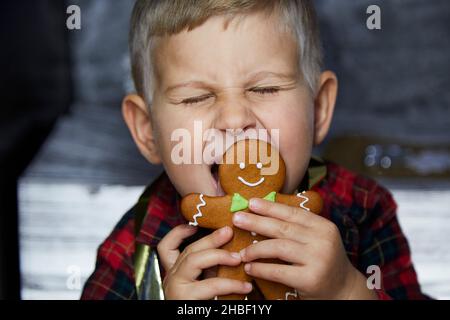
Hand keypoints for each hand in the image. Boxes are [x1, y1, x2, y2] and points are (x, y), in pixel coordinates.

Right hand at [157, 224, 252, 299]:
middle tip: (229, 231)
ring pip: (193, 260)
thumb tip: (233, 249)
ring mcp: (176, 289)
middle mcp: (171, 278)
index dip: (178, 233)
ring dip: (218, 255)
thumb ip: (211, 268)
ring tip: (238, 258)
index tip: (195, 225)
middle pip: (189, 250)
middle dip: (211, 239)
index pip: (166, 248)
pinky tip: (245, 287)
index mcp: (174, 272)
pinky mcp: (186, 301)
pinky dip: (229, 284)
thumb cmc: (201, 306)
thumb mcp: (203, 283)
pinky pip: (209, 286)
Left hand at [232, 198, 376, 299]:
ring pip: (278, 247)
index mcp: (323, 226)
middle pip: (282, 228)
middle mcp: (322, 240)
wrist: (345, 291)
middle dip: (257, 222)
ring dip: (256, 249)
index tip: (251, 202)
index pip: (292, 213)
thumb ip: (299, 228)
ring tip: (242, 252)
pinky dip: (261, 269)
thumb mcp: (318, 239)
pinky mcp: (310, 279)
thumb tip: (265, 212)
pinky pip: (278, 271)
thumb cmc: (324, 262)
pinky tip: (250, 268)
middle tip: (237, 219)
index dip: (270, 207)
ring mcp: (318, 259)